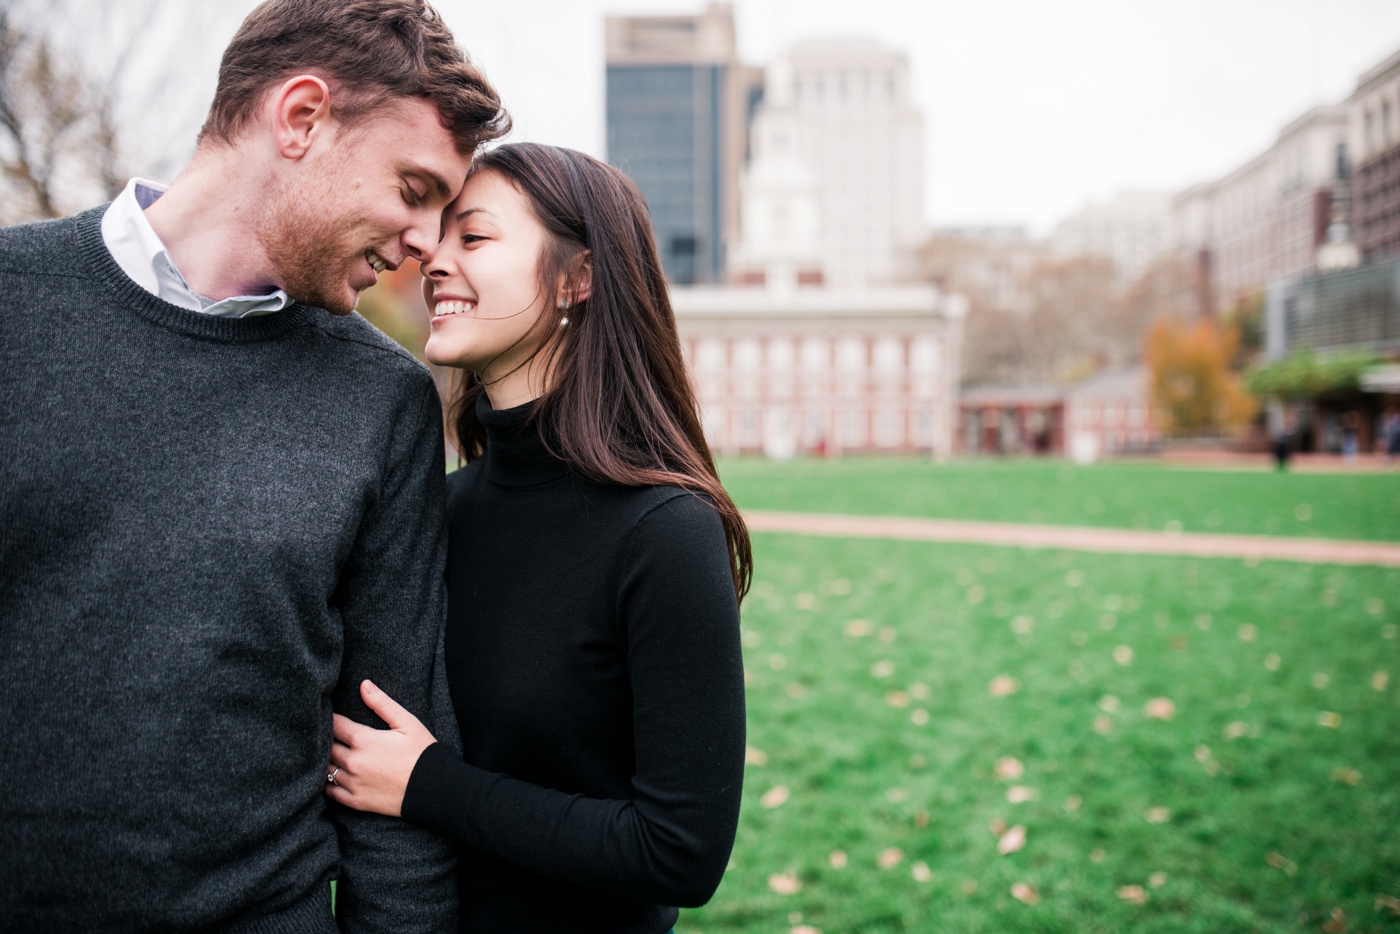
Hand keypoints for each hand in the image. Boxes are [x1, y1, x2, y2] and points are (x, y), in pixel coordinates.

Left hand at [326, 679, 436, 816]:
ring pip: (326, 769)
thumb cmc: (422, 753)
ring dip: (326, 760)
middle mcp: (354, 762)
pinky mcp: (356, 801)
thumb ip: (382, 703)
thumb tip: (363, 684)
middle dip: (326, 739)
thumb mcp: (407, 723)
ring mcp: (354, 783)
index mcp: (364, 740)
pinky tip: (334, 776)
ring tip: (332, 754)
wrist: (434, 789)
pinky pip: (331, 792)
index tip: (330, 715)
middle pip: (326, 747)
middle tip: (330, 734)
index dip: (330, 718)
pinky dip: (328, 783)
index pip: (334, 724)